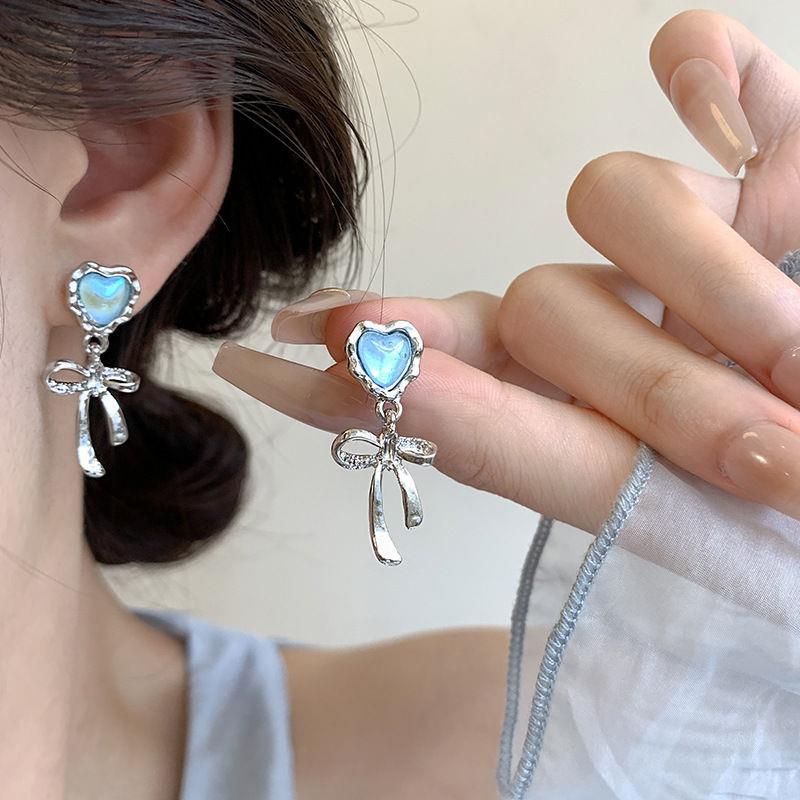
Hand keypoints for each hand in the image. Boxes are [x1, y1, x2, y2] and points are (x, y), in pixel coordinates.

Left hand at [214, 11, 799, 533]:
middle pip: (541, 301)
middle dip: (648, 376)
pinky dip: (716, 78)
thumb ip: (526, 448)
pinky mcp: (793, 185)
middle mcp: (629, 325)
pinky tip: (711, 88)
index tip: (263, 361)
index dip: (349, 374)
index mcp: (588, 420)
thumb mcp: (686, 523)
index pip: (433, 381)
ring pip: (619, 197)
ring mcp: (707, 250)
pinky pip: (728, 85)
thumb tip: (378, 372)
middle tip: (765, 448)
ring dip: (714, 283)